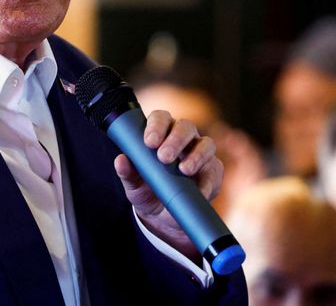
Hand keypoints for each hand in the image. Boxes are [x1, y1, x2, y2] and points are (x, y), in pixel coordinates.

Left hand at [113, 110, 223, 261]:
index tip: (149, 142)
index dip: (156, 126)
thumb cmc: (147, 191)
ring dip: (196, 155)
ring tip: (184, 170)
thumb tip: (120, 160)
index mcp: (161, 134)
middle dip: (175, 140)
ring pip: (206, 143)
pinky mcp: (213, 172)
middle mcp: (183, 139)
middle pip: (185, 126)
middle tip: (164, 157)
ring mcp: (201, 153)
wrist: (163, 217)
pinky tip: (199, 189)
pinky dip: (207, 180)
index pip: (161, 118)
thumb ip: (127, 172)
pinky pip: (214, 170)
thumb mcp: (134, 185)